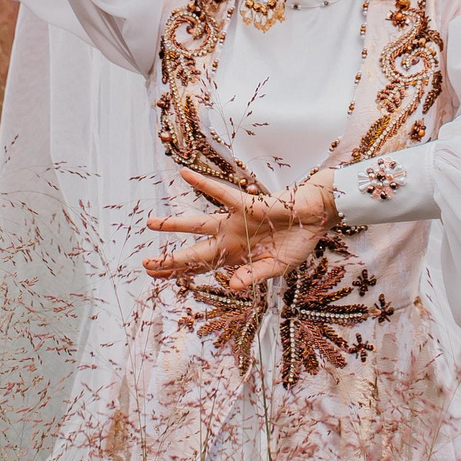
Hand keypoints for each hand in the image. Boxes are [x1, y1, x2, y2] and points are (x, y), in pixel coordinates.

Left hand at [145, 165, 338, 290]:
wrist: (315, 218)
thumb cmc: (296, 242)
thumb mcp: (276, 267)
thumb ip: (253, 276)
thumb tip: (231, 286)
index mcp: (236, 256)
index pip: (202, 268)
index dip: (181, 273)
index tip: (158, 278)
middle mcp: (230, 239)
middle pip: (194, 252)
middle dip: (171, 260)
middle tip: (146, 265)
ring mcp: (235, 222)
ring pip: (198, 224)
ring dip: (174, 225)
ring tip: (150, 224)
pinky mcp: (245, 205)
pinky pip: (220, 193)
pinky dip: (203, 184)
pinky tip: (185, 174)